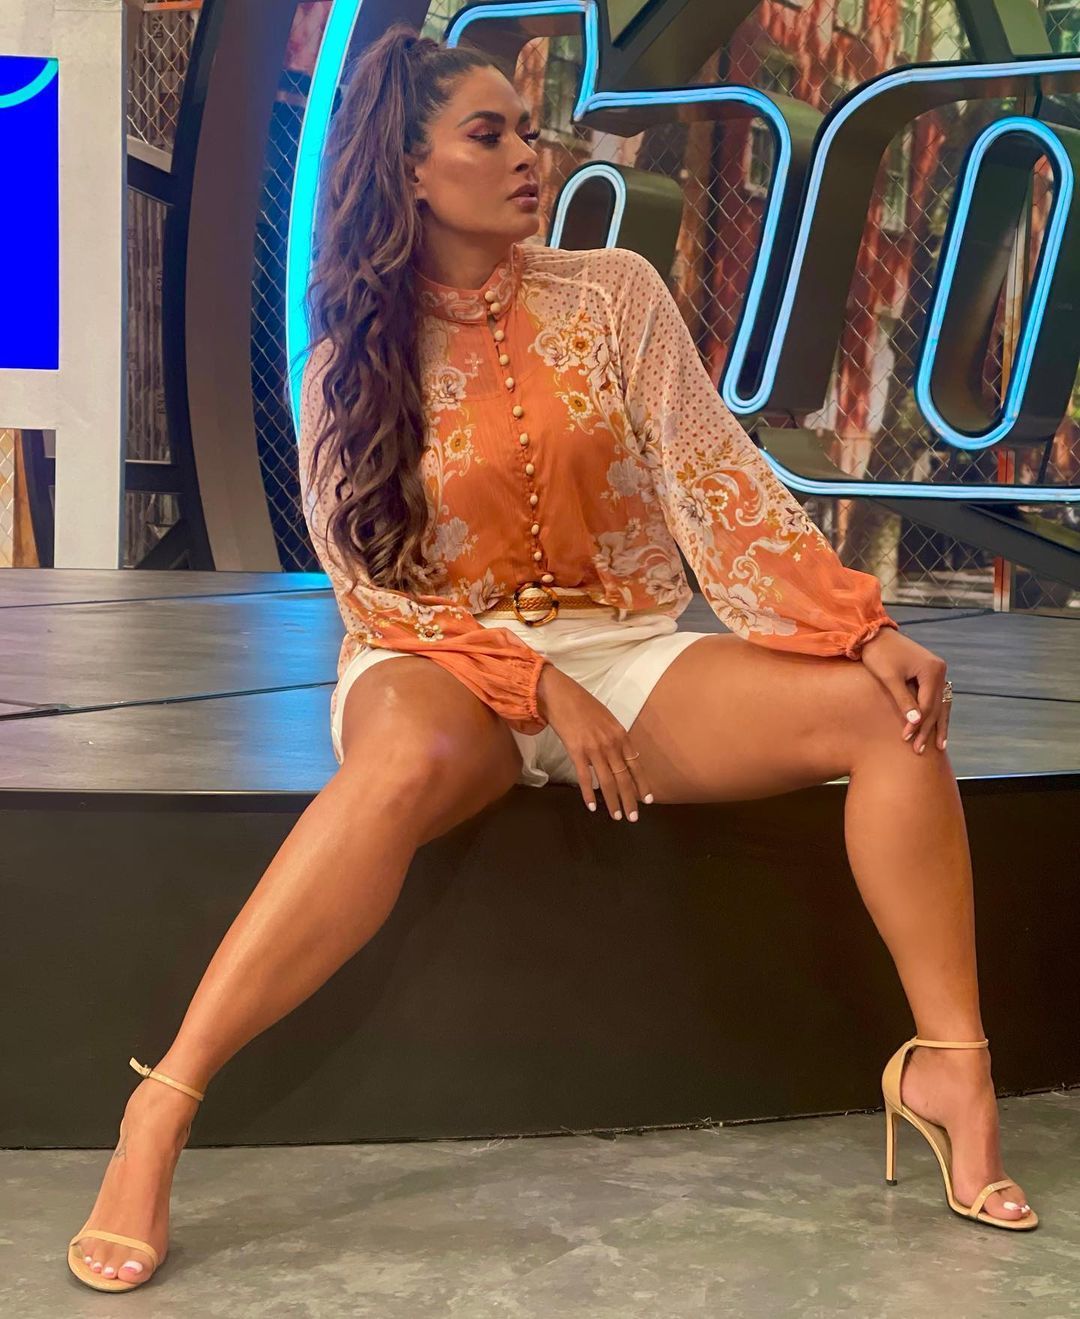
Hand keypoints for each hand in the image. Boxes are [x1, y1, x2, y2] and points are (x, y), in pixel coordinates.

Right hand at [536, 665, 653, 818]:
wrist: (560, 695)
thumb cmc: (582, 704)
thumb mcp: (607, 719)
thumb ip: (615, 738)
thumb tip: (621, 756)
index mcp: (620, 735)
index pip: (635, 765)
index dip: (642, 784)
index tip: (647, 800)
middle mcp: (611, 744)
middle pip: (623, 777)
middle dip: (630, 799)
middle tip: (634, 817)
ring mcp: (594, 749)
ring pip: (607, 781)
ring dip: (613, 801)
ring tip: (617, 816)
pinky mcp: (576, 752)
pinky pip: (585, 777)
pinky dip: (589, 794)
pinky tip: (592, 806)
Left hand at [859, 628, 951, 753]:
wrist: (872, 634)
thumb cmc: (878, 654)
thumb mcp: (889, 678)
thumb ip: (903, 700)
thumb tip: (916, 722)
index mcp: (932, 670)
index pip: (928, 705)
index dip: (918, 724)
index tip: (907, 738)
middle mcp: (939, 670)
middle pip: (936, 706)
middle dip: (928, 729)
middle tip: (921, 750)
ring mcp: (936, 671)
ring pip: (940, 703)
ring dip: (937, 724)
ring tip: (939, 746)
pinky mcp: (929, 673)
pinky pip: (935, 697)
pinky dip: (935, 712)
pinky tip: (937, 726)